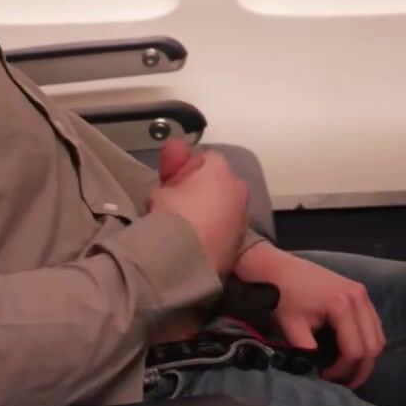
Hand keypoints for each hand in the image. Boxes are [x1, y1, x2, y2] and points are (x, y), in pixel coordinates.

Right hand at [148, 140, 247, 274]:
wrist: (188, 260)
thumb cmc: (172, 216)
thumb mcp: (162, 188)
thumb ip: (172, 164)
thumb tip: (175, 144)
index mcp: (219, 169)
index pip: (204, 157)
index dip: (186, 168)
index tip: (171, 183)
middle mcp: (238, 187)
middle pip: (218, 181)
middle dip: (201, 189)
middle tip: (178, 204)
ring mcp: (243, 214)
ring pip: (224, 204)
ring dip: (210, 209)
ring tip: (187, 225)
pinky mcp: (241, 239)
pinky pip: (226, 226)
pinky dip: (215, 228)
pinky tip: (197, 239)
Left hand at [236, 243, 385, 388]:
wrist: (278, 268)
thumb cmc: (283, 296)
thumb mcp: (292, 327)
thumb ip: (308, 352)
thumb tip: (318, 374)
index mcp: (342, 305)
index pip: (354, 350)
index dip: (343, 371)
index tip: (325, 379)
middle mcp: (359, 298)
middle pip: (373, 346)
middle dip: (360, 369)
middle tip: (343, 383)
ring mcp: (362, 293)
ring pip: (378, 336)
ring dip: (366, 357)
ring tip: (347, 370)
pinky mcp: (360, 292)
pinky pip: (373, 324)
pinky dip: (367, 341)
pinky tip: (350, 350)